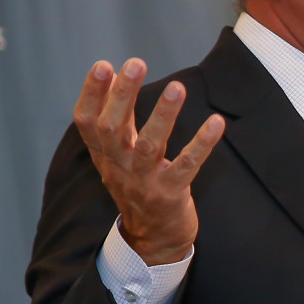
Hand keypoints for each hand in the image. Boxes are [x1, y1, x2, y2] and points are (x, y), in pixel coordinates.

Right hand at [73, 58, 224, 264]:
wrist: (153, 240)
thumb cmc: (138, 187)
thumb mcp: (119, 154)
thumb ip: (117, 117)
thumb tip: (112, 74)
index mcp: (105, 154)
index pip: (87, 122)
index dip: (91, 94)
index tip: (102, 65)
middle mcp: (120, 167)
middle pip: (112, 128)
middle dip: (123, 95)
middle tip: (134, 63)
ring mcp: (144, 182)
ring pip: (149, 145)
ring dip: (163, 115)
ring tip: (177, 87)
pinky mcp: (171, 194)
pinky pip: (188, 166)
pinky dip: (202, 144)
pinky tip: (216, 122)